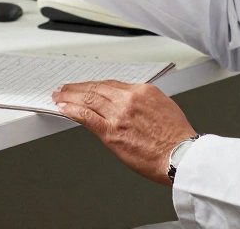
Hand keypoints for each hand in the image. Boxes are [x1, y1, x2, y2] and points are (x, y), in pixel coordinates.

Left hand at [52, 80, 196, 184]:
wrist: (180, 156)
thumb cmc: (176, 137)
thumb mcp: (164, 107)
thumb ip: (144, 102)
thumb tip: (130, 104)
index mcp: (143, 91)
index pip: (112, 84)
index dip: (95, 86)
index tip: (87, 87)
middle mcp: (129, 99)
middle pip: (97, 88)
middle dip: (78, 88)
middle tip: (66, 88)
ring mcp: (119, 115)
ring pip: (88, 99)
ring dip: (70, 97)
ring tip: (59, 96)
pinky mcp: (111, 132)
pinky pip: (86, 116)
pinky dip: (72, 110)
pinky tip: (63, 108)